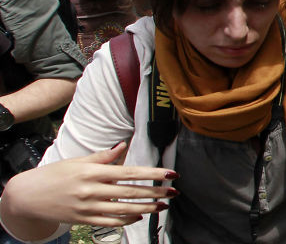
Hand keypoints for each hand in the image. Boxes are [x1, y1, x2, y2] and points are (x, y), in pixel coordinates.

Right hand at [1, 142, 176, 231]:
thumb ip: (103, 156)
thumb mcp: (78, 161)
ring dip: (147, 208)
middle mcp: (93, 190)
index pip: (130, 172)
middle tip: (173, 192)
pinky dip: (127, 219)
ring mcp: (89, 207)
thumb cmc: (56, 175)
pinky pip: (111, 221)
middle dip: (156, 192)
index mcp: (94, 172)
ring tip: (163, 206)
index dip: (152, 174)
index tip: (170, 174)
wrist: (29, 196)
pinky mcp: (85, 220)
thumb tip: (122, 145)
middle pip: (131, 192)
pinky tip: (140, 215)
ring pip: (124, 209)